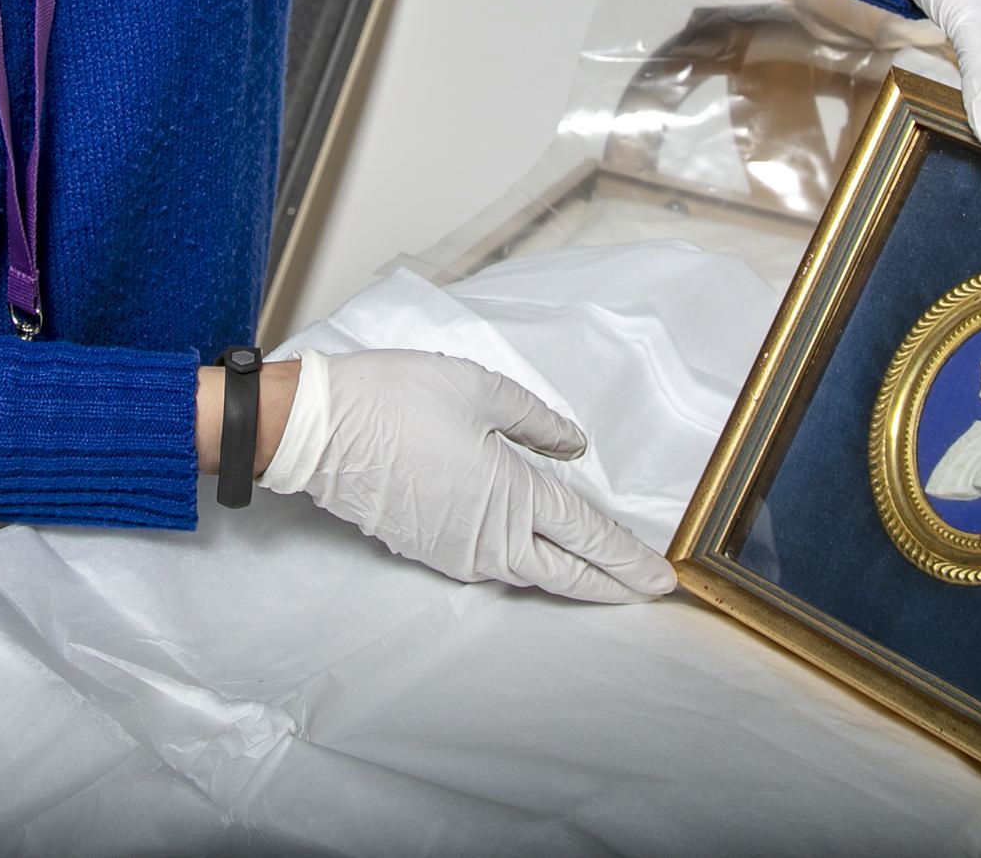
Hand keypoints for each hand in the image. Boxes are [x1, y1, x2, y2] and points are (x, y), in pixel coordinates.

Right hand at [257, 348, 674, 603]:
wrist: (319, 432)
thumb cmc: (396, 400)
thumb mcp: (481, 390)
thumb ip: (537, 422)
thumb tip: (574, 448)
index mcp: (513, 497)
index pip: (588, 537)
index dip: (628, 559)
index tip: (662, 577)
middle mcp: (491, 538)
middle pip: (567, 572)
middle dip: (612, 584)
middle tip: (648, 591)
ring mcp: (458, 552)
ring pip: (531, 573)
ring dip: (573, 579)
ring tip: (605, 577)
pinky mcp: (430, 550)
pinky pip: (496, 566)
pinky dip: (530, 568)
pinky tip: (539, 555)